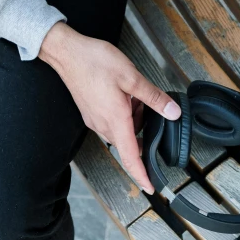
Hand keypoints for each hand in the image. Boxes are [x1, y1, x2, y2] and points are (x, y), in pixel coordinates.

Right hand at [39, 23, 180, 193]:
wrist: (67, 52)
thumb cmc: (94, 62)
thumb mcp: (131, 77)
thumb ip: (154, 98)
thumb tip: (172, 112)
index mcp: (115, 120)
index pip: (130, 157)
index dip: (142, 175)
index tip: (150, 187)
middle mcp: (103, 125)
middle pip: (129, 141)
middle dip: (142, 127)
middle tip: (143, 103)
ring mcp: (95, 120)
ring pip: (122, 129)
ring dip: (132, 117)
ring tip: (131, 92)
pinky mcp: (91, 113)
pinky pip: (112, 121)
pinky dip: (123, 112)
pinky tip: (123, 93)